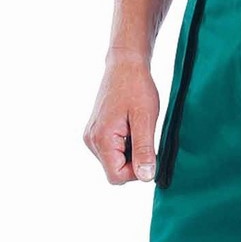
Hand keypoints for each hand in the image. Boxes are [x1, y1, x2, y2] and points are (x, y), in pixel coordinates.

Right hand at [83, 49, 159, 184]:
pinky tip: (130, 127)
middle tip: (143, 135)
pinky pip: (113, 152)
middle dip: (134, 161)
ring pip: (115, 162)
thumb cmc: (136, 87)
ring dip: (131, 152)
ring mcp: (92, 137)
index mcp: (101, 139)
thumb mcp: (145, 119)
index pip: (117, 177)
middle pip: (115, 171)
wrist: (125, 64)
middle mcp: (92, 141)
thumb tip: (146, 177)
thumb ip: (144, 150)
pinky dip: (126, 146)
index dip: (137, 171)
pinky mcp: (96, 133)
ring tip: (136, 127)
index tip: (148, 152)